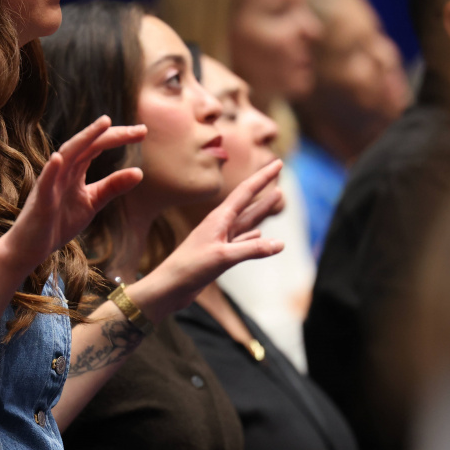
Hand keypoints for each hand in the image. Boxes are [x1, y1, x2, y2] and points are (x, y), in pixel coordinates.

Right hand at [0, 115, 145, 273]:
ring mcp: (50, 184)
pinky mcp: (40, 202)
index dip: (118, 137)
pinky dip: (50, 170)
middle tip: (140, 129)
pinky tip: (57, 158)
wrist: (31, 248)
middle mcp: (62, 171)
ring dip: (83, 139)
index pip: (97, 146)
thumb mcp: (92, 203)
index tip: (143, 132)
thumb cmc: (58, 223)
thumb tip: (140, 172)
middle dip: (111, 135)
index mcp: (74, 170)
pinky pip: (44, 184)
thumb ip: (112, 186)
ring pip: (66, 155)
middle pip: (87, 145)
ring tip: (103, 123)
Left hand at [137, 160, 284, 318]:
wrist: (168, 287)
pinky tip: (260, 232)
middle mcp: (220, 225)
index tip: (278, 162)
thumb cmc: (189, 269)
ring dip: (262, 208)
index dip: (263, 176)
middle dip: (264, 186)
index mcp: (219, 218)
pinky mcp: (219, 254)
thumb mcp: (223, 257)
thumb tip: (280, 243)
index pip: (246, 192)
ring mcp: (220, 239)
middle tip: (278, 168)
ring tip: (277, 196)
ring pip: (248, 220)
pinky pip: (242, 240)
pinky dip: (253, 235)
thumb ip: (252, 249)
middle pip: (248, 201)